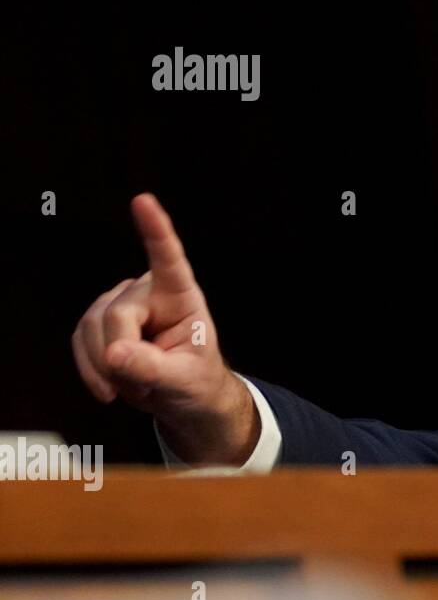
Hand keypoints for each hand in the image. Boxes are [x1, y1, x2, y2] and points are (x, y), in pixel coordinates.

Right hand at [71, 193, 258, 464]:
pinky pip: (79, 342)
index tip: (143, 201)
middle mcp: (148, 292)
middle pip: (116, 315)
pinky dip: (91, 371)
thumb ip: (153, 368)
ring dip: (107, 369)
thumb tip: (114, 354)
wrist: (182, 398)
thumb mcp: (185, 380)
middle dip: (123, 358)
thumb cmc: (195, 380)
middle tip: (147, 386)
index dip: (155, 229)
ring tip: (138, 386)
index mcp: (181, 295)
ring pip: (91, 329)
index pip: (168, 259)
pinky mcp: (98, 323)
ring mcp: (119, 304)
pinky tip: (112, 385)